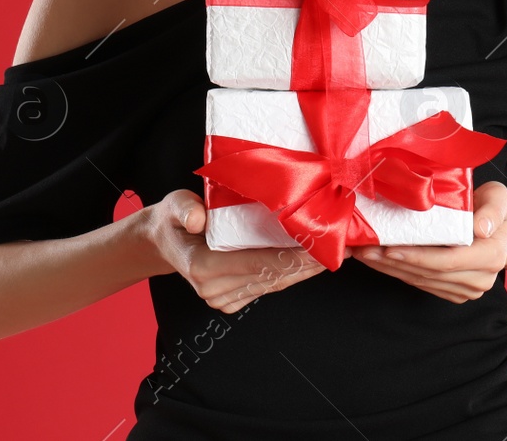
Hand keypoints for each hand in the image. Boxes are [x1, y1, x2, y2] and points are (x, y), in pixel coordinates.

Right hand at [145, 189, 326, 312]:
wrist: (166, 241)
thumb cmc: (174, 218)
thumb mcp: (174, 205)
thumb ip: (185, 210)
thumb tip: (198, 219)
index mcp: (202, 266)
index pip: (255, 262)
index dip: (290, 256)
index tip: (319, 247)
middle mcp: (213, 289)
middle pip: (271, 276)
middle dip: (307, 263)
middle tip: (341, 248)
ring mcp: (222, 299)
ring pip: (273, 284)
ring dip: (305, 270)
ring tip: (335, 254)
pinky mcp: (231, 301)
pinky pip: (268, 287)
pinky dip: (291, 274)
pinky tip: (312, 262)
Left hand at [347, 180, 506, 303]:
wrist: (502, 227)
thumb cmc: (495, 206)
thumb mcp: (499, 198)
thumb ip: (493, 211)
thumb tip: (481, 229)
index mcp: (492, 256)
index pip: (447, 261)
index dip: (416, 257)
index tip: (389, 248)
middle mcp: (481, 278)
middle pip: (429, 273)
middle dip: (394, 263)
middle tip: (364, 249)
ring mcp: (467, 289)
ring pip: (422, 281)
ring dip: (391, 269)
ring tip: (365, 253)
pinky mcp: (455, 292)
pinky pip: (423, 284)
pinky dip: (399, 272)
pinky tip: (380, 261)